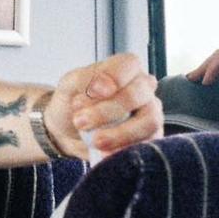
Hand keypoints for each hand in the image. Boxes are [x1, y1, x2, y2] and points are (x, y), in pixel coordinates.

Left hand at [44, 52, 160, 157]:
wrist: (67, 131)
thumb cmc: (72, 102)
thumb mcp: (70, 85)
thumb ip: (85, 79)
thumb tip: (104, 87)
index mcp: (126, 68)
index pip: (130, 64)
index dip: (113, 78)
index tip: (92, 92)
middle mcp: (143, 88)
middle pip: (138, 94)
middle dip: (107, 110)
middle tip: (80, 121)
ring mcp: (151, 113)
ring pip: (149, 121)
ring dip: (120, 133)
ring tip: (94, 141)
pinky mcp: (151, 138)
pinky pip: (148, 145)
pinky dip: (125, 149)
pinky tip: (105, 153)